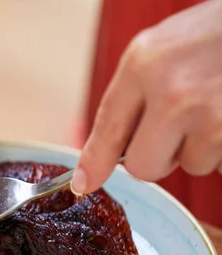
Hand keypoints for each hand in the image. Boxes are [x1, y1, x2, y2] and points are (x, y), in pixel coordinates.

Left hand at [71, 0, 221, 193]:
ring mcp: (211, 116)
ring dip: (201, 146)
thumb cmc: (214, 33)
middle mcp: (173, 93)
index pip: (108, 129)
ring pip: (191, 165)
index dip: (95, 163)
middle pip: (144, 166)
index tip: (85, 182)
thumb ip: (134, 90)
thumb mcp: (161, 48)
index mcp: (144, 65)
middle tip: (178, 127)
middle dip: (158, 157)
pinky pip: (221, 164)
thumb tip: (112, 146)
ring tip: (215, 106)